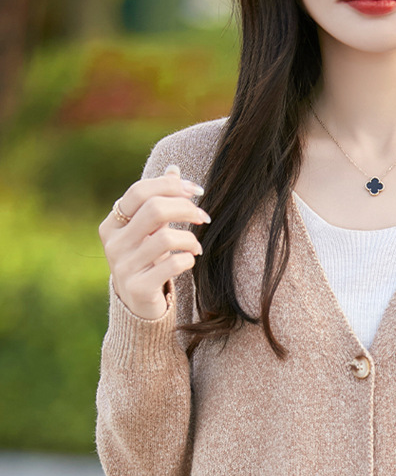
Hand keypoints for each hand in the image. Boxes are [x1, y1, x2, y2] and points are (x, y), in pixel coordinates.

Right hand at [98, 164, 210, 319]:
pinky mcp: (138, 288)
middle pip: (154, 210)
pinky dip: (187, 259)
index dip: (171, 186)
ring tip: (197, 247)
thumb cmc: (146, 261)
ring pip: (165, 238)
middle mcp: (113, 243)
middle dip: (186, 209)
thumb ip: (158, 201)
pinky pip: (171, 265)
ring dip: (190, 239)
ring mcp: (123, 267)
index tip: (197, 191)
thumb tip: (174, 169)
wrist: (137, 306)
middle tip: (203, 217)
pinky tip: (190, 261)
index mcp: (112, 224)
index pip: (140, 191)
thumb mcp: (148, 231)